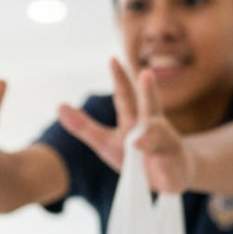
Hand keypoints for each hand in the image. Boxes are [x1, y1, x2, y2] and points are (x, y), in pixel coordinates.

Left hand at [57, 58, 193, 192]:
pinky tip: (157, 173)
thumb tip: (59, 105)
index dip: (119, 79)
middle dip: (147, 93)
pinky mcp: (172, 168)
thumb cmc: (136, 155)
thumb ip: (83, 126)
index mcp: (135, 120)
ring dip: (151, 136)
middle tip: (146, 74)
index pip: (125, 97)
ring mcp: (165, 146)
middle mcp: (153, 128)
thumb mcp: (105, 142)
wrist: (173, 175)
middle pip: (149, 108)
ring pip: (159, 137)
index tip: (112, 59)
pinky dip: (163, 172)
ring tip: (137, 142)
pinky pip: (166, 167)